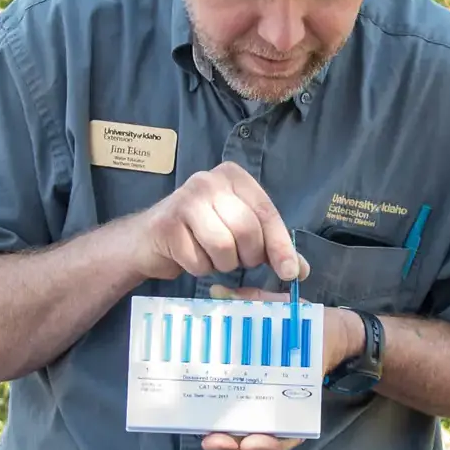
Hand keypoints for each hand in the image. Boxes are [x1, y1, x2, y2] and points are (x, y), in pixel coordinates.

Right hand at [131, 162, 310, 282]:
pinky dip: (200, 268)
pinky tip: (190, 256)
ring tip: (213, 256)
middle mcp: (209, 181)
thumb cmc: (200, 233)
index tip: (290, 273)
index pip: (266, 212)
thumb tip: (299, 270)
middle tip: (239, 261)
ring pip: (223, 246)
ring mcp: (185, 200)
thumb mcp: (240, 232)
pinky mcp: (167, 224)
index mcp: (233, 176)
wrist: (149, 240)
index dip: (280, 245)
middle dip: (248, 256)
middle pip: (246, 230)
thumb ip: (270, 246)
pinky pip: (198, 260)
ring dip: (222, 264)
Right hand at [197, 291, 364, 449]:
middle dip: (221, 439)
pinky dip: (278, 441)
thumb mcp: (270, 309)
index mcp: (241, 378)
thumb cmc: (298, 323)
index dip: (199, 413)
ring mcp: (277, 410)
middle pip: (232, 427)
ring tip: (244, 443)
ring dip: (247, 445)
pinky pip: (288, 437)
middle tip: (211, 439)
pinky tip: (267, 440)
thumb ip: (245, 303)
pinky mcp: (300, 415)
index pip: (215, 400)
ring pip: (258, 438)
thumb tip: (216, 294)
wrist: (336, 330)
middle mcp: (255, 399)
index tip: (188, 416)